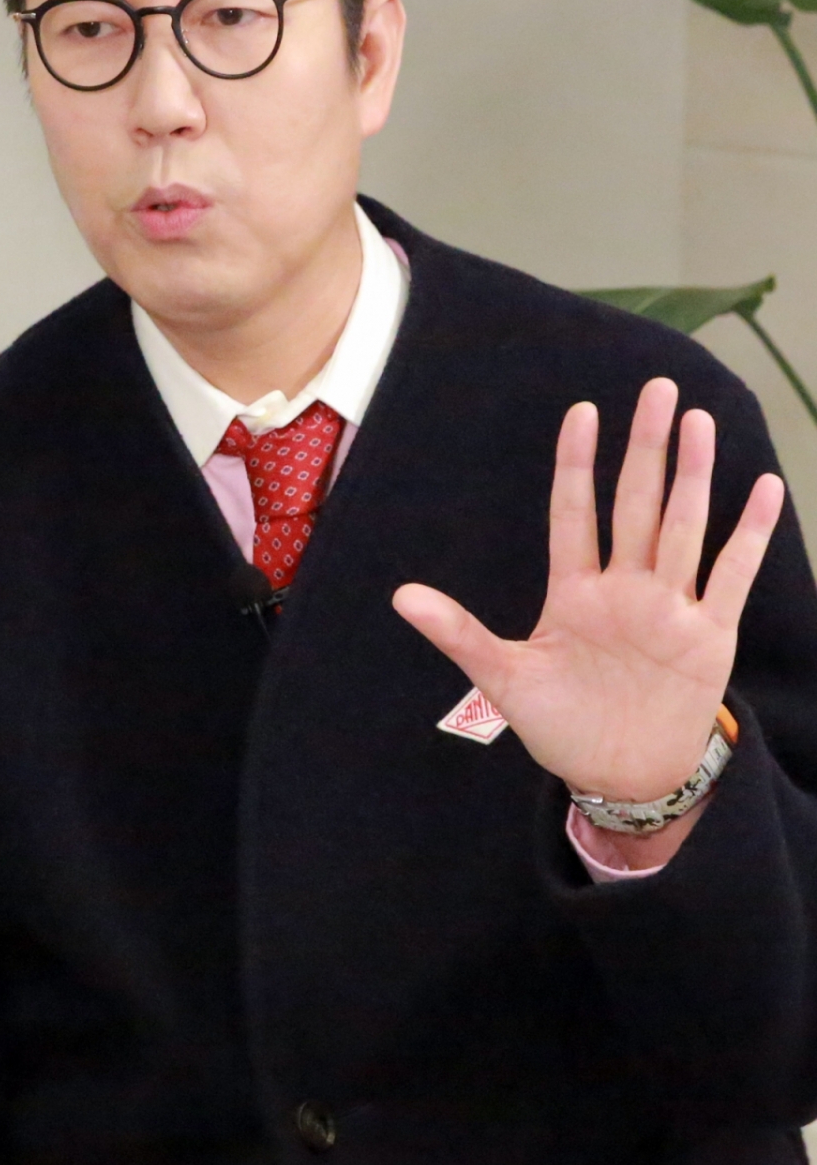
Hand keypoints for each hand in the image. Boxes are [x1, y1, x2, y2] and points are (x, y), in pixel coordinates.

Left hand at [392, 377, 784, 802]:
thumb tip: (400, 595)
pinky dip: (749, 534)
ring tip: (699, 421)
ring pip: (682, 527)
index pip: (575, 513)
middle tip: (658, 389)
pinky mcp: (709, 636)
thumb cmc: (561, 726)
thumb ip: (458, 632)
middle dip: (646, 447)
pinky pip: (732, 575)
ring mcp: (669, 608)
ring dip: (693, 476)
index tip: (583, 411)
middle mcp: (625, 589)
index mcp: (574, 592)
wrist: (620, 776)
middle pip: (636, 504)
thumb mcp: (504, 679)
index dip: (578, 464)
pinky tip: (764, 489)